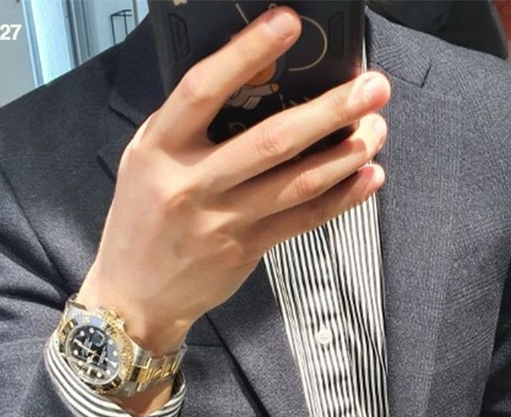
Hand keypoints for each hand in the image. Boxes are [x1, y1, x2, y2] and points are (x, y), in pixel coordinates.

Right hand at [77, 6, 390, 354]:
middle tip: (371, 88)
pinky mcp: (246, 250)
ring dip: (344, 155)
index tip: (287, 24)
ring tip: (376, 130)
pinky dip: (339, 199)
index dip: (246, 53)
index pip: (203, 90)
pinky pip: (301, 221)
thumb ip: (186, 125)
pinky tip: (367, 178)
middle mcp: (192, 185)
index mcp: (160, 150)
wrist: (134, 295)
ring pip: (295, 184)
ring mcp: (222, 222)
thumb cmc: (140, 221)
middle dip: (328, 111)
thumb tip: (250, 80)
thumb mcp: (145, 160)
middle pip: (270, 141)